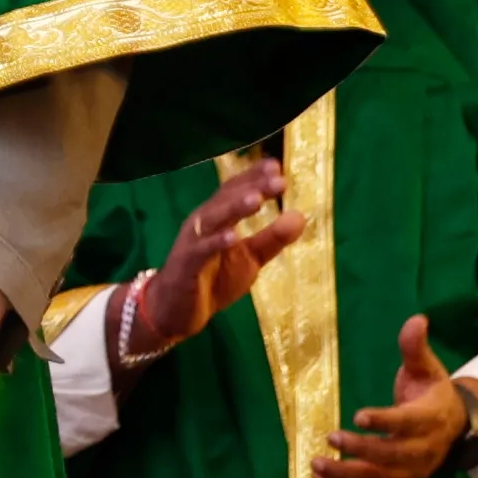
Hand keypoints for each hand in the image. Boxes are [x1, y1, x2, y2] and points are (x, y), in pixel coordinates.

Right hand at [122, 160, 307, 368]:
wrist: (177, 311)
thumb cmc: (213, 280)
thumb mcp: (250, 259)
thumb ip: (272, 238)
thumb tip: (301, 216)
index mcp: (218, 217)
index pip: (236, 190)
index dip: (255, 177)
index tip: (276, 166)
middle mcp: (203, 223)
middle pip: (226, 199)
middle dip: (252, 187)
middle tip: (279, 180)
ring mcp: (192, 242)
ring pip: (213, 219)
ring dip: (234, 207)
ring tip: (257, 199)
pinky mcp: (186, 265)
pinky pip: (201, 250)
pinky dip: (215, 242)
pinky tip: (233, 237)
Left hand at [312, 315, 477, 477]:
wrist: (455, 426)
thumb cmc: (433, 392)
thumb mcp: (427, 368)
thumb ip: (415, 348)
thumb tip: (416, 319)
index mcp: (432, 418)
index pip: (408, 422)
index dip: (385, 421)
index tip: (358, 416)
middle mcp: (424, 449)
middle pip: (393, 455)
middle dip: (362, 450)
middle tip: (331, 438)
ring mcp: (414, 470)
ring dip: (348, 475)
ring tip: (317, 465)